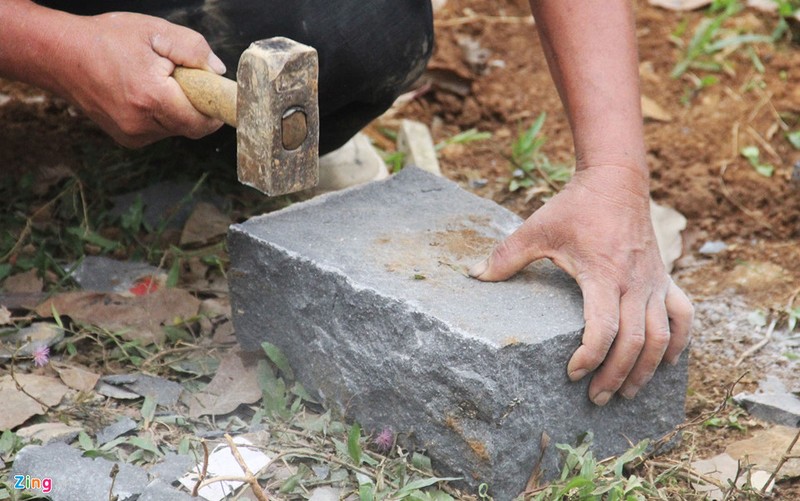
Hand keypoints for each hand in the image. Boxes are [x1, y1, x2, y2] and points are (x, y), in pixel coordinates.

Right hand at [57, 12, 225, 146]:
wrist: (60, 55)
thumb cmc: (106, 39)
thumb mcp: (154, 31)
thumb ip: (192, 48)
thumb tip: (217, 71)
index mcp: (152, 98)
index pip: (201, 121)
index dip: (215, 110)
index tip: (219, 96)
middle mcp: (142, 124)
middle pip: (190, 127)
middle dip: (195, 106)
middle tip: (182, 79)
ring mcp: (133, 135)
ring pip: (175, 129)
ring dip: (177, 110)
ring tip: (157, 83)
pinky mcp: (127, 139)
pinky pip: (159, 131)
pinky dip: (161, 115)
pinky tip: (144, 94)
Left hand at [469, 165, 692, 404]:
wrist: (616, 180)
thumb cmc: (575, 206)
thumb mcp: (537, 228)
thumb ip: (506, 255)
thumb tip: (474, 274)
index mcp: (603, 275)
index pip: (604, 329)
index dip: (591, 357)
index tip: (572, 373)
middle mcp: (634, 283)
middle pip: (635, 342)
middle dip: (616, 375)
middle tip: (597, 398)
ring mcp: (653, 282)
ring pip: (662, 336)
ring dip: (647, 368)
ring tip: (627, 392)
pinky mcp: (664, 277)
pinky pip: (684, 315)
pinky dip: (680, 341)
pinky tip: (666, 361)